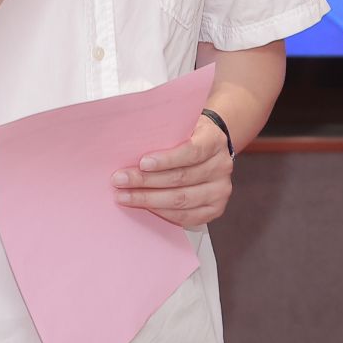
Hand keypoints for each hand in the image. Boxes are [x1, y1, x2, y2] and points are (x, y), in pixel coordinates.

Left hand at [111, 113, 231, 228]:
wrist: (211, 149)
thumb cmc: (190, 136)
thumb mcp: (182, 126)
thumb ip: (166, 136)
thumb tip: (130, 147)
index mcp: (214, 141)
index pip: (191, 152)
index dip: (166, 159)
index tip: (142, 163)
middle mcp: (221, 166)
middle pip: (181, 178)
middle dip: (146, 181)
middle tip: (120, 180)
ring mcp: (220, 190)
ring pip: (181, 200)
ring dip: (148, 199)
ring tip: (125, 196)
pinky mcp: (215, 209)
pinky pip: (186, 216)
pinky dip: (163, 213)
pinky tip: (145, 207)